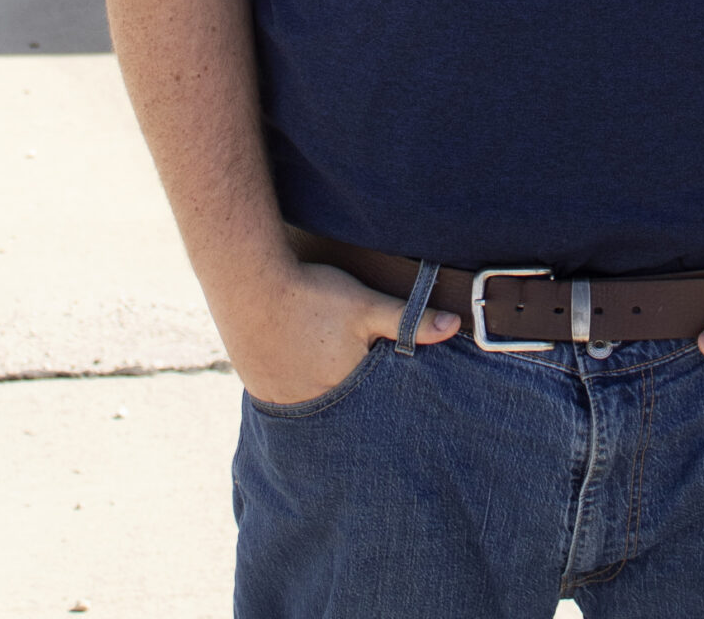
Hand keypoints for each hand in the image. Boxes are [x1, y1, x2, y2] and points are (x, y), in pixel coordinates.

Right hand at [220, 260, 459, 404]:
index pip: (375, 409)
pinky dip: (299, 397)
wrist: (249, 286)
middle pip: (345, 416)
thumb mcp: (365, 305)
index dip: (385, 405)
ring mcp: (285, 403)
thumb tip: (455, 327)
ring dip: (326, 406)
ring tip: (335, 396)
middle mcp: (315, 406)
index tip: (396, 408)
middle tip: (367, 413)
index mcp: (345, 391)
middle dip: (357, 413)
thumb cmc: (312, 296)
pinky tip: (303, 383)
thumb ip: (408, 321)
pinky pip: (289, 405)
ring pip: (316, 412)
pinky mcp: (262, 393)